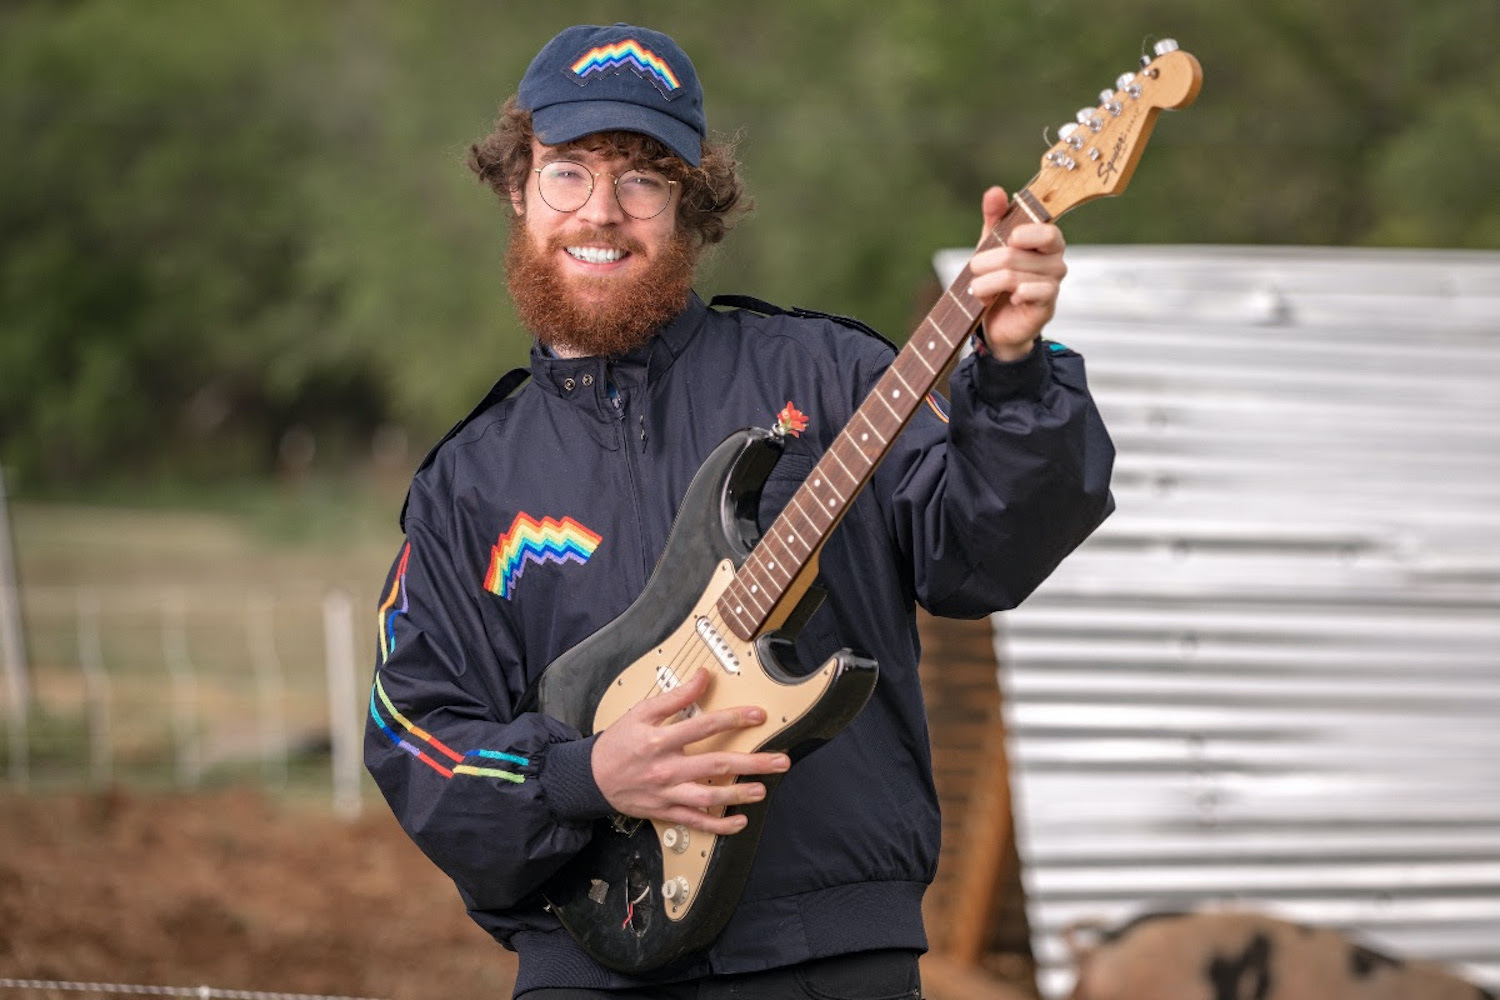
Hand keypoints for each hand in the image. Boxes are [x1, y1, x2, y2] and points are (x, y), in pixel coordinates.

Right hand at [591, 668, 790, 835]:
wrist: (591, 778)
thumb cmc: (617, 744)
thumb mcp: (641, 712)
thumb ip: (675, 696)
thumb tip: (702, 677)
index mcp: (660, 741)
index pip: (704, 726)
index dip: (734, 719)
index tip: (758, 715)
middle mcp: (666, 769)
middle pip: (716, 764)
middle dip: (752, 763)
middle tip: (779, 761)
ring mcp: (667, 794)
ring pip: (709, 797)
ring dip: (739, 795)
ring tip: (761, 790)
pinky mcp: (666, 812)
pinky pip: (696, 822)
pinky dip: (718, 826)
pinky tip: (738, 822)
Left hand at [968, 186, 1067, 360]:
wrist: (998, 320)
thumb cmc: (999, 276)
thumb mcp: (992, 243)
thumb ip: (995, 216)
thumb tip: (995, 191)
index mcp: (1047, 242)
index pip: (1046, 231)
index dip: (1025, 234)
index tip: (1007, 238)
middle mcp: (1055, 262)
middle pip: (1016, 255)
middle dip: (985, 262)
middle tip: (973, 268)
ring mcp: (1053, 285)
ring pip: (1013, 277)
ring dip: (986, 283)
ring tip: (977, 289)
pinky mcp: (1046, 306)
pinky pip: (1029, 294)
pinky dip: (1011, 295)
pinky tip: (1007, 298)